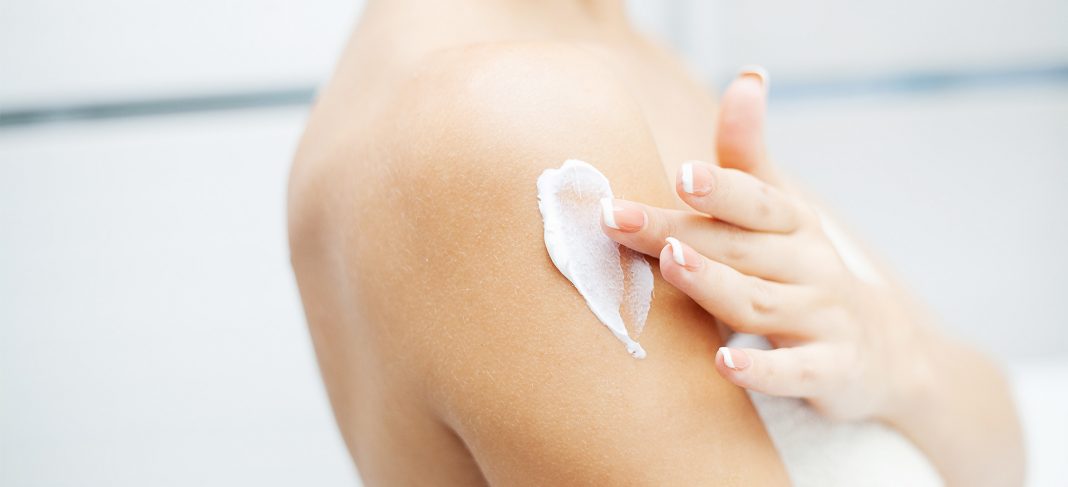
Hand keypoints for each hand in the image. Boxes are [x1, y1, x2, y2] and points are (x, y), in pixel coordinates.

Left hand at [601, 69, 935, 421]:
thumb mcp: (782, 211)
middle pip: (738, 247)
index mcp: (792, 224)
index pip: (754, 200)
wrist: (879, 351)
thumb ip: (750, 156)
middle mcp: (809, 264)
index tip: (680, 173)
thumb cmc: (803, 269)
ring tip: (670, 263)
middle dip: (677, 230)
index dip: (721, 186)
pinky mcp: (829, 369)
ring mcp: (821, 318)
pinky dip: (761, 368)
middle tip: (618, 218)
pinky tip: (723, 363)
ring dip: (713, 283)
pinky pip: (795, 371)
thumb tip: (746, 78)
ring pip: (761, 301)